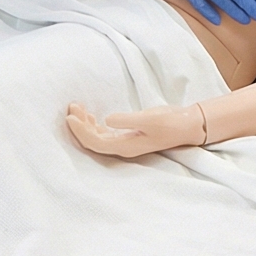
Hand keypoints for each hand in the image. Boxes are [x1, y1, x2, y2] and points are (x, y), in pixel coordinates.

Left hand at [65, 100, 205, 158]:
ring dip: (85, 123)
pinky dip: (94, 123)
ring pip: (97, 136)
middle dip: (79, 126)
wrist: (185, 125)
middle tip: (71, 108)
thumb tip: (107, 119)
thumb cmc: (169, 123)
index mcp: (125, 147)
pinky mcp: (127, 135)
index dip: (81, 132)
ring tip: (76, 107)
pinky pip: (104, 133)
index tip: (70, 118)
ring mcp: (123, 142)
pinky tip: (89, 115)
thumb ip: (127, 120)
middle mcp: (122, 147)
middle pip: (93, 141)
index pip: (95, 143)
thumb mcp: (149, 119)